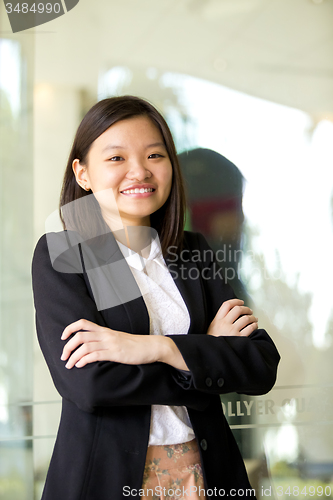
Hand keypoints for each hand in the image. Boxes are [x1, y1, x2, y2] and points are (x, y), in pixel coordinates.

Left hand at [60, 319, 188, 370]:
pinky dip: (84, 360)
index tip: (63, 338)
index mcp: (105, 330)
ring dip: (73, 356)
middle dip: (67, 346)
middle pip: (79, 336)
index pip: (82, 323)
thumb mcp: (117, 339)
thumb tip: (91, 347)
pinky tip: (80, 365)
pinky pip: (95, 355)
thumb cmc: (134, 345)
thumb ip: (105, 340)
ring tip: (69, 365)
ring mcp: (110, 343)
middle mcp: (105, 334)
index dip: (69, 329)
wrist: (151, 346)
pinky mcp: (115, 353)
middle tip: (63, 357)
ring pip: (85, 346)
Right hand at [207, 299, 257, 337]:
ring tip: (254, 319)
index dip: (236, 301)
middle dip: (246, 308)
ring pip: (246, 318)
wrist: (213, 353)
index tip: (241, 302)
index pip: (227, 305)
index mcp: (217, 320)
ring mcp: (232, 331)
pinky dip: (254, 325)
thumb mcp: (212, 327)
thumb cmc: (214, 341)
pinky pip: (250, 328)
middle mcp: (225, 324)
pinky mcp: (239, 338)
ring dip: (252, 317)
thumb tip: (232, 311)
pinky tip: (255, 326)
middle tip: (249, 311)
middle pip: (238, 309)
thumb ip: (220, 319)